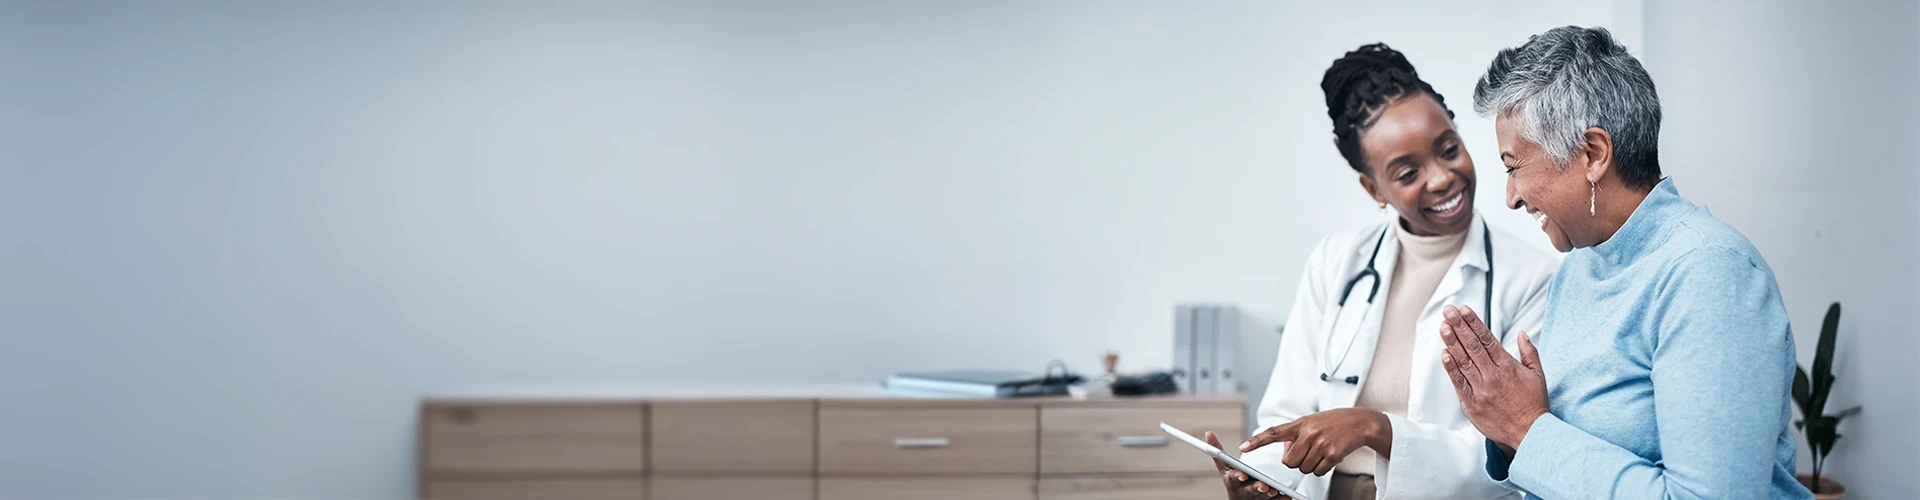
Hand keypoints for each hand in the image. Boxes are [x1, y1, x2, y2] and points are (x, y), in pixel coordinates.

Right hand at [1207, 431, 1289, 498]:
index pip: (1233, 478)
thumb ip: (1218, 451)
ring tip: (1274, 490)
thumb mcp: (1224, 466)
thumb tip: (1208, 433)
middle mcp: (1242, 490)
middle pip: (1249, 489)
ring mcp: (1254, 498)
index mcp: (1232, 480)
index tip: (1243, 474)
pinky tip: (1287, 498)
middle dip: (1256, 487)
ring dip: (1268, 494)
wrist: (1240, 498)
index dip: (1238, 476)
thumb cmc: (1233, 479)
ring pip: (1261, 496)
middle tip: (1263, 485)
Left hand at [1237, 407, 1388, 476]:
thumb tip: (1287, 457)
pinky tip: (1329, 457)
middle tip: (1308, 451)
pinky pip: (1318, 472)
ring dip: (1310, 465)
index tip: (1242, 448)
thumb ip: (1295, 436)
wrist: (1360, 422)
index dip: (1257, 441)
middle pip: (1289, 463)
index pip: (1273, 432)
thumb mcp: (1310, 423)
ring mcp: (1320, 444)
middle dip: (1296, 462)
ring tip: (1321, 451)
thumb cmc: (1331, 423)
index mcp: (1299, 424)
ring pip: (1303, 469)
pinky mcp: (1332, 455)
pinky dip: (1321, 469)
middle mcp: (1308, 433)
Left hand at [1438, 304, 1548, 453]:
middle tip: (1449, 311)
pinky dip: (1451, 368)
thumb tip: (1522, 333)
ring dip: (1451, 343)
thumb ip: (1529, 352)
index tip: (1463, 310)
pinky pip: (1459, 383)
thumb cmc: (1534, 404)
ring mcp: (1481, 390)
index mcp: (1508, 367)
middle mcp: (1493, 376)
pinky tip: (1444, 354)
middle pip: (1472, 347)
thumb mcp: (1538, 375)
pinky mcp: (1472, 404)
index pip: (1487, 339)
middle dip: (1459, 326)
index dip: (1474, 323)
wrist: (1530, 433)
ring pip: (1463, 362)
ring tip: (1443, 327)